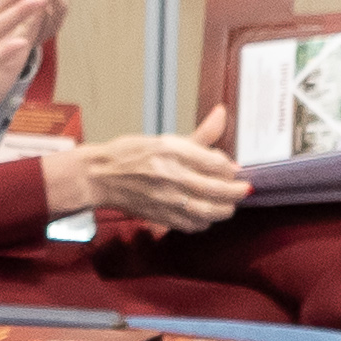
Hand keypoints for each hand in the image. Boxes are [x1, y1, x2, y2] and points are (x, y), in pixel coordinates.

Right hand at [42, 108, 248, 232]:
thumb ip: (199, 133)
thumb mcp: (165, 139)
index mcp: (173, 152)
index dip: (231, 168)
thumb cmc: (129, 155)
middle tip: (243, 189)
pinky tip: (204, 214)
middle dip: (238, 191)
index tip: (233, 169)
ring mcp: (166, 199)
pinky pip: (194, 225)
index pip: (218, 163)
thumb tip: (221, 115)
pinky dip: (205, 221)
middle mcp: (171, 176)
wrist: (98, 177)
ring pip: (211, 211)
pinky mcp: (161, 216)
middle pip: (219, 189)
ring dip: (226, 209)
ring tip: (227, 204)